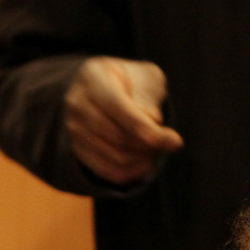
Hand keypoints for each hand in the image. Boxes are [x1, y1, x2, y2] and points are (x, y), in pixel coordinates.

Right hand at [63, 56, 183, 184]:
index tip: (176, 142)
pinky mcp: (78, 149)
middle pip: (118, 136)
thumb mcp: (146, 76)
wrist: (108, 88)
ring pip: (115, 156)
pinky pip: (107, 171)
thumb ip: (148, 96)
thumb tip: (150, 120)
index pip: (119, 109)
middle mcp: (77, 103)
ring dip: (143, 158)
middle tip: (169, 142)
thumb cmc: (132, 81)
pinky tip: (145, 163)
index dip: (148, 129)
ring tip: (157, 148)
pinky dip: (132, 172)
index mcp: (93, 77)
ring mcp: (74, 128)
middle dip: (150, 145)